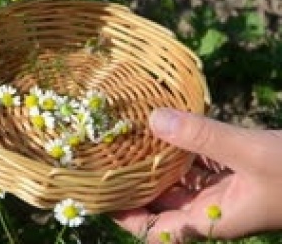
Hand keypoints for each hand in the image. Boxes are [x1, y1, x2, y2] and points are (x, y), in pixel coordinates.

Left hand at [113, 108, 281, 242]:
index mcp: (212, 218)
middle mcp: (212, 206)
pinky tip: (166, 127)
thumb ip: (202, 136)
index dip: (128, 218)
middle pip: (162, 203)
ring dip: (156, 164)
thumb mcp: (249, 152)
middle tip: (107, 159)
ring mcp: (223, 187)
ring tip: (128, 140)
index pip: (159, 231)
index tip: (100, 194)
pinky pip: (197, 161)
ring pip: (179, 180)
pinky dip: (181, 148)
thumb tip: (152, 120)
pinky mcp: (233, 168)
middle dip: (136, 185)